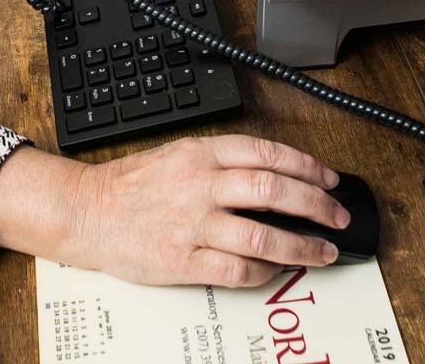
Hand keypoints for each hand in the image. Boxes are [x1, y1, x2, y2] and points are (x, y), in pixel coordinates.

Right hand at [59, 135, 346, 285]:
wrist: (88, 212)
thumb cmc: (132, 186)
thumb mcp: (177, 155)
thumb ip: (222, 163)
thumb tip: (275, 177)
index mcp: (200, 153)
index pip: (267, 154)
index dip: (307, 167)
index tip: (328, 180)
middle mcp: (199, 185)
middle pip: (274, 190)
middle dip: (316, 206)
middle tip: (337, 217)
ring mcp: (192, 224)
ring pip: (262, 235)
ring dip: (302, 246)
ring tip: (323, 251)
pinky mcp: (183, 260)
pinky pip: (236, 270)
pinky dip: (264, 271)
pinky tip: (276, 268)